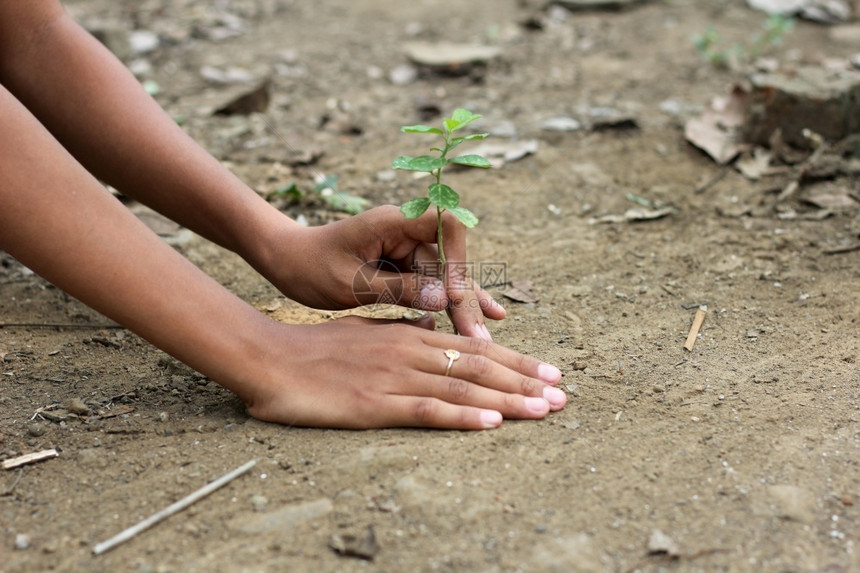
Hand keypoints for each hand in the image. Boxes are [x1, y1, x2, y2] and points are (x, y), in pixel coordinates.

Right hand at [241, 316, 564, 428]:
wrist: (270, 357)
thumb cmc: (317, 348)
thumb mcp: (368, 333)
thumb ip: (404, 333)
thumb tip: (435, 334)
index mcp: (411, 335)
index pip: (474, 347)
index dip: (516, 361)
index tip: (548, 372)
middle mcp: (411, 351)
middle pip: (479, 365)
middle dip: (525, 381)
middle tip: (563, 395)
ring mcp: (394, 377)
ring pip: (462, 386)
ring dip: (508, 399)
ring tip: (544, 410)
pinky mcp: (375, 403)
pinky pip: (426, 409)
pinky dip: (463, 416)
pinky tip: (492, 423)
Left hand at [261, 205, 504, 339]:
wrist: (285, 260)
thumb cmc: (310, 266)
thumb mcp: (350, 283)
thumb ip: (397, 289)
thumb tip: (442, 300)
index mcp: (392, 222)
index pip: (444, 226)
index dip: (456, 259)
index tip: (452, 295)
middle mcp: (405, 231)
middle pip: (449, 259)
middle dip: (464, 296)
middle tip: (481, 332)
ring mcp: (406, 248)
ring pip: (445, 276)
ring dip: (463, 304)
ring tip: (488, 332)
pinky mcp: (403, 266)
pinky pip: (432, 284)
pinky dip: (448, 303)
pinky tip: (477, 318)